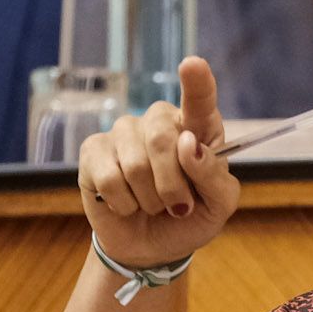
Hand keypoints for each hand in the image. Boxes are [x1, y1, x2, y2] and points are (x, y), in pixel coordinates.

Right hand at [79, 55, 239, 267]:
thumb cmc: (189, 219)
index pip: (199, 100)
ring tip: (151, 205)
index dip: (197, 82)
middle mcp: (160, 122)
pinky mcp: (93, 150)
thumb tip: (188, 145)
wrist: (151, 247)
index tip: (192, 64)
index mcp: (198, 128)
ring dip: (149, 199)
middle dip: (173, 185)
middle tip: (178, 206)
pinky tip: (125, 203)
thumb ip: (213, 176)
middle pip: (163, 139)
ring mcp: (124, 132)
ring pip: (136, 164)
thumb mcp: (218, 206)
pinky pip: (109, 177)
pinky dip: (122, 203)